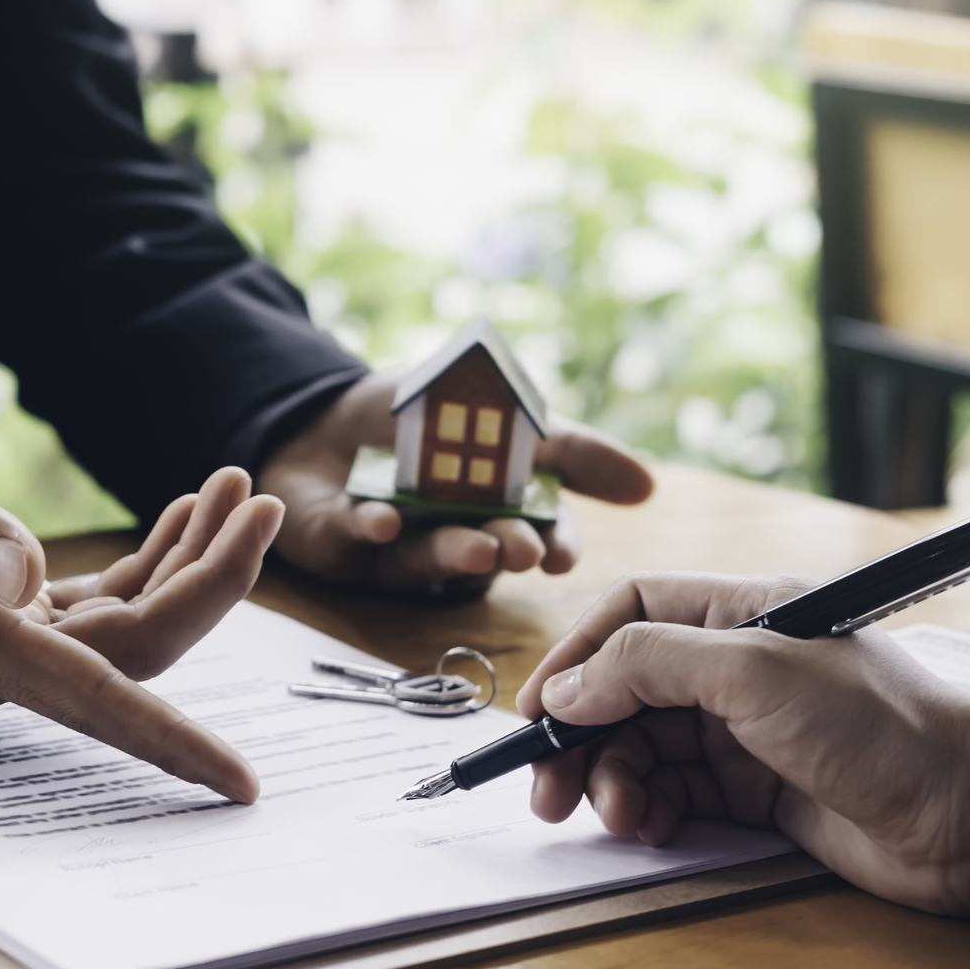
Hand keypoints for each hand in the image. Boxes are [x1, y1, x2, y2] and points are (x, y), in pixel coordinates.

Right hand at [0, 416, 284, 802]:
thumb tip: (25, 575)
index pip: (93, 696)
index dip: (173, 741)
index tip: (242, 782)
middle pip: (136, 650)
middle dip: (213, 584)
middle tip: (257, 499)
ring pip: (125, 628)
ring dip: (189, 565)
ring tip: (231, 488)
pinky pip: (96, 610)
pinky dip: (150, 563)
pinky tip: (181, 515)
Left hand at [258, 372, 653, 594]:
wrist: (320, 413)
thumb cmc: (421, 413)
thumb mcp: (504, 410)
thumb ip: (571, 448)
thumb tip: (648, 486)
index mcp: (499, 511)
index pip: (541, 536)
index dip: (556, 546)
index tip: (564, 554)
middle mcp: (455, 538)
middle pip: (488, 553)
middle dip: (508, 550)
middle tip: (523, 550)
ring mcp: (398, 547)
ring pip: (429, 559)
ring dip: (453, 553)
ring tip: (476, 547)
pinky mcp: (343, 543)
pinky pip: (358, 540)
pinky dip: (373, 528)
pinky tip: (385, 519)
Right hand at [512, 572, 969, 914]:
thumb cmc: (877, 725)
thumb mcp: (753, 672)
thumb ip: (649, 666)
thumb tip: (567, 687)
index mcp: (740, 613)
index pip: (631, 614)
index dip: (577, 657)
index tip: (537, 709)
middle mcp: (737, 666)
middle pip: (624, 689)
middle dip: (580, 736)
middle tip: (545, 789)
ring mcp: (745, 730)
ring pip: (643, 747)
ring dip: (612, 779)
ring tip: (618, 813)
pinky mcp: (756, 791)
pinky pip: (674, 793)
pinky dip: (649, 809)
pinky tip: (650, 827)